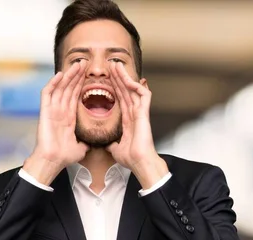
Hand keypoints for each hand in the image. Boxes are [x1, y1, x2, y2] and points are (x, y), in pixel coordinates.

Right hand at [24, 61, 88, 184]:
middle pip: (69, 88)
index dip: (81, 84)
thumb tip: (93, 143)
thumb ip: (86, 141)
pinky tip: (60, 74)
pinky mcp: (45, 111)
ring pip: (60, 87)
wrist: (54, 161)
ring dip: (68, 75)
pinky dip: (53, 83)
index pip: (76, 96)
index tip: (89, 75)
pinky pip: (47, 94)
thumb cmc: (64, 156)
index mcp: (69, 117)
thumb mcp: (81, 147)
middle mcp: (60, 111)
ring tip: (77, 64)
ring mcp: (52, 110)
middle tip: (85, 63)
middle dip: (77, 75)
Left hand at [107, 62, 167, 187]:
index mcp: (128, 119)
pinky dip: (137, 86)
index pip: (120, 98)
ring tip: (117, 66)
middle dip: (119, 77)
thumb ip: (112, 143)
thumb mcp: (116, 149)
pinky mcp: (144, 114)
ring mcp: (140, 112)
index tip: (107, 77)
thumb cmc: (131, 158)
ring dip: (125, 77)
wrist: (139, 163)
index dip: (114, 87)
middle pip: (126, 90)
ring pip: (133, 89)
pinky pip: (143, 95)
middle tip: (111, 64)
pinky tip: (129, 79)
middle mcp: (134, 113)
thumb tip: (108, 144)